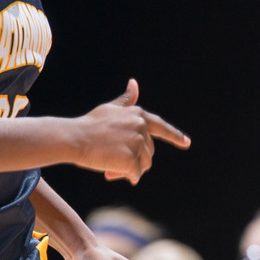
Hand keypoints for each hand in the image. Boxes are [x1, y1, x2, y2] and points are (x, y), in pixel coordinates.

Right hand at [75, 79, 190, 183]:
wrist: (73, 138)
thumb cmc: (89, 124)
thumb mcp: (110, 109)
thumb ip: (126, 100)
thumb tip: (134, 82)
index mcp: (139, 115)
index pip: (162, 127)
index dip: (175, 136)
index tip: (186, 143)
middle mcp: (142, 127)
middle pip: (149, 152)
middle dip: (135, 159)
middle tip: (113, 159)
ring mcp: (137, 142)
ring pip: (144, 165)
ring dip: (131, 169)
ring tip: (111, 166)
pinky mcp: (131, 158)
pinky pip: (135, 174)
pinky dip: (126, 176)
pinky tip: (111, 173)